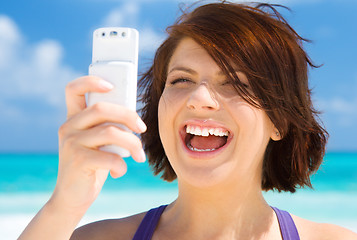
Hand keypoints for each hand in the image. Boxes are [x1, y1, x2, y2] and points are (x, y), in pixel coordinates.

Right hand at [51, 76, 146, 213]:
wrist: (72, 197)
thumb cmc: (92, 166)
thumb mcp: (97, 143)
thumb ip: (107, 127)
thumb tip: (134, 117)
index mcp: (73, 119)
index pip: (74, 90)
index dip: (91, 81)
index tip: (112, 86)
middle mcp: (68, 127)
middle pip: (102, 109)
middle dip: (129, 116)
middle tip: (142, 129)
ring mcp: (71, 143)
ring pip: (111, 132)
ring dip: (133, 144)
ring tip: (139, 155)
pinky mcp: (78, 161)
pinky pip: (111, 157)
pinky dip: (122, 165)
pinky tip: (119, 171)